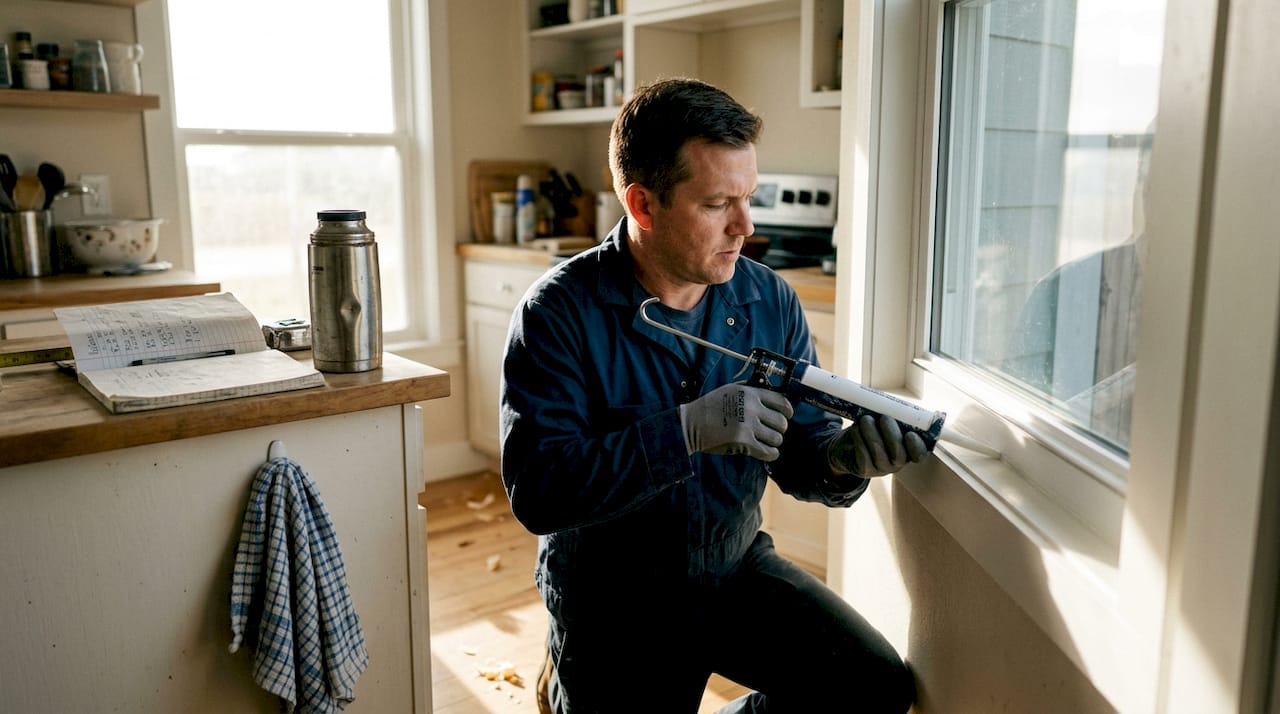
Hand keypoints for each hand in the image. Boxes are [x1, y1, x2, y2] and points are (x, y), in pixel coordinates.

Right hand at [680, 383, 794, 461]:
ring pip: (777, 438)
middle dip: (778, 429)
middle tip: (771, 431)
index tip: (785, 416)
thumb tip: (770, 393)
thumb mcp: (730, 389)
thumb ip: (750, 390)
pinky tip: (766, 452)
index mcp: (750, 393)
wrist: (691, 423)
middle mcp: (752, 408)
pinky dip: (770, 454)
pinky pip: (768, 451)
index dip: (787, 411)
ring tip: (765, 442)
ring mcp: (748, 425)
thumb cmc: (709, 407)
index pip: (781, 402)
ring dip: (773, 442)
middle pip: (782, 422)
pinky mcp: (744, 442)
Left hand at [828, 413, 929, 477]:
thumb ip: (892, 416)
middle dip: (892, 434)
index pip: (919, 453)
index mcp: (908, 450)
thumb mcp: (884, 423)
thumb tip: (889, 403)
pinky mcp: (865, 470)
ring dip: (872, 434)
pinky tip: (856, 429)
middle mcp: (897, 462)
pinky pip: (864, 457)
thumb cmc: (873, 430)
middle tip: (884, 417)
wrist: (848, 445)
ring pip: (879, 454)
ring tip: (865, 419)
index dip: (916, 446)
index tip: (910, 434)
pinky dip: (860, 441)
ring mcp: (881, 468)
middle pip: (899, 454)